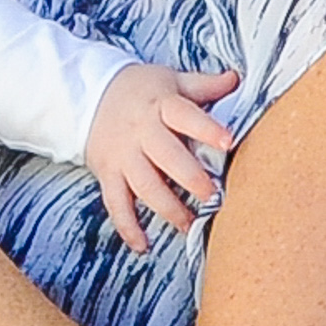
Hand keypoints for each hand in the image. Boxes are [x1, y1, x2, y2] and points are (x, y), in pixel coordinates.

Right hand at [82, 63, 240, 252]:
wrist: (88, 94)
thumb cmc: (141, 90)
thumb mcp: (171, 79)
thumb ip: (204, 85)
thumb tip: (236, 79)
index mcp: (161, 105)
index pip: (185, 115)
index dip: (206, 128)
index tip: (228, 141)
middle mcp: (141, 131)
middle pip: (166, 156)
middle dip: (190, 177)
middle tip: (213, 195)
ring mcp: (123, 155)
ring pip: (144, 185)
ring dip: (168, 208)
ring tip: (190, 224)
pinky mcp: (108, 174)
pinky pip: (116, 204)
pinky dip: (128, 227)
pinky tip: (144, 246)